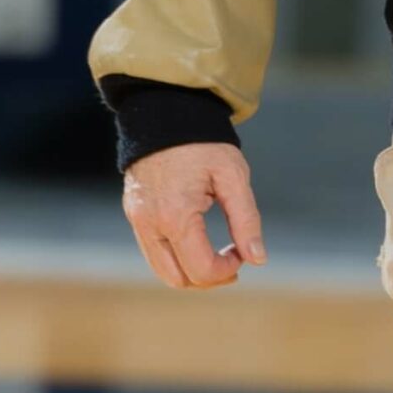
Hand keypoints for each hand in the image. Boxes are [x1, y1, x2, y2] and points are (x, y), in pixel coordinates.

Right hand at [123, 141, 265, 288]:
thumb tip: (258, 259)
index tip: (242, 251)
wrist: (166, 113)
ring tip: (216, 255)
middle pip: (178, 279)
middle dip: (208, 278)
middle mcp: (150, 223)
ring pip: (162, 270)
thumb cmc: (204, 143)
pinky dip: (176, 256)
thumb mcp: (233, 176)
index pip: (201, 269)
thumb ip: (246, 220)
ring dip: (191, 271)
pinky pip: (153, 251)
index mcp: (176, 216)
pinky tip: (197, 241)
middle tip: (233, 260)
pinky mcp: (134, 213)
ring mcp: (137, 220)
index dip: (227, 269)